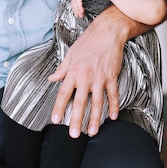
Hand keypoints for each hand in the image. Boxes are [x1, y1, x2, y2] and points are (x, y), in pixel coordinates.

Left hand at [48, 10, 125, 136]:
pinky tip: (113, 116)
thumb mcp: (70, 54)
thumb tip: (52, 78)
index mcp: (73, 72)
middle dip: (76, 120)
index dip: (59, 108)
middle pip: (79, 103)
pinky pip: (113, 95)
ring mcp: (99, 79)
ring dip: (95, 119)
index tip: (56, 120)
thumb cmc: (88, 42)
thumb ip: (61, 69)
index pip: (63, 94)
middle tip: (74, 134)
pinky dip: (114, 106)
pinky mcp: (112, 77)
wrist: (106, 33)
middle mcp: (85, 78)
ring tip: (93, 131)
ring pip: (97, 103)